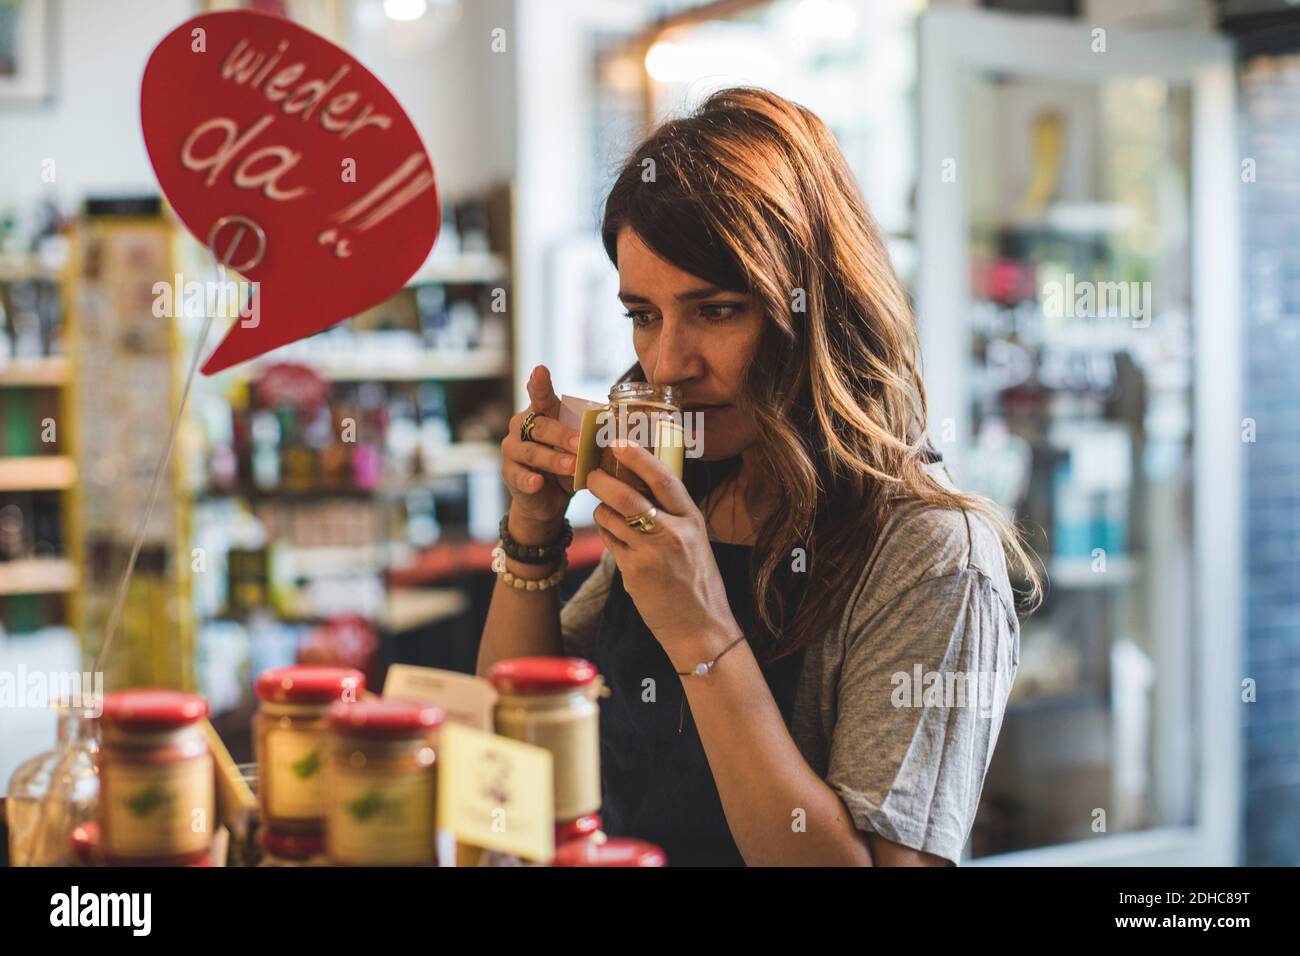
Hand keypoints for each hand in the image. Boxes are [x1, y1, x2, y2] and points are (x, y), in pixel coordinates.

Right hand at [501, 365, 579, 528]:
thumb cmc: (565, 464)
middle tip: (581, 444)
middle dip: (563, 435)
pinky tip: (538, 482)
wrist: (547, 499)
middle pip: (541, 426)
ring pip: (532, 452)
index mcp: (541, 414)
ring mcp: (513, 450)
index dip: (540, 383)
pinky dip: (530, 480)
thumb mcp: (578, 449)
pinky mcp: (510, 473)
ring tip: (573, 466)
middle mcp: (522, 427)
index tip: (540, 370)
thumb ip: (589, 438)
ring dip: (554, 459)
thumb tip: (619, 432)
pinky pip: (519, 475)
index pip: (540, 396)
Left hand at [586, 441, 740, 666]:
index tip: (619, 442)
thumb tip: (639, 482)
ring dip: (602, 511)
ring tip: (609, 515)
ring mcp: (652, 553)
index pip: (663, 478)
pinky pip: (609, 541)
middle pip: (626, 494)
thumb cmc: (696, 580)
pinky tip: (614, 538)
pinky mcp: (634, 572)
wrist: (701, 627)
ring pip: (610, 517)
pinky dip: (606, 534)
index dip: (638, 457)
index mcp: (691, 519)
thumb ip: (672, 513)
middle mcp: (673, 533)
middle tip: (591, 475)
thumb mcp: (694, 539)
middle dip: (601, 480)